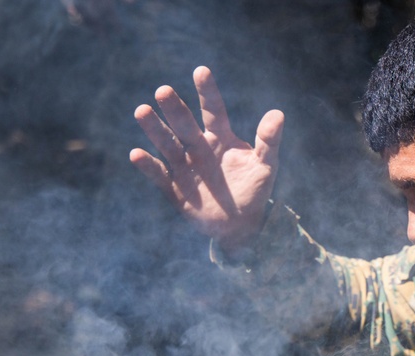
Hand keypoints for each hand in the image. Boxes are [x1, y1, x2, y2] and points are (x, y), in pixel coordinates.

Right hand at [130, 66, 283, 252]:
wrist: (240, 226)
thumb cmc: (254, 191)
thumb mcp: (266, 166)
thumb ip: (269, 141)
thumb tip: (278, 114)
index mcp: (221, 138)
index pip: (214, 111)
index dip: (208, 92)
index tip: (201, 71)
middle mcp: (199, 148)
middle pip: (185, 124)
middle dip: (174, 108)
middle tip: (163, 91)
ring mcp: (185, 167)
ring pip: (168, 144)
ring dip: (155, 129)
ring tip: (142, 111)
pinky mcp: (174, 189)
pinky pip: (159, 175)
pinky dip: (148, 166)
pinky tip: (136, 153)